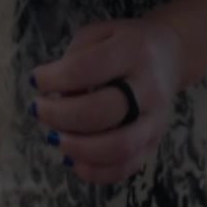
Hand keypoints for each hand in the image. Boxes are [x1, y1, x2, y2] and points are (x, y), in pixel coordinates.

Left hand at [29, 17, 184, 184]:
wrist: (170, 54)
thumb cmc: (122, 43)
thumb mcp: (97, 35)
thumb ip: (74, 60)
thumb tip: (56, 99)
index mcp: (133, 51)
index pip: (87, 69)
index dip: (54, 79)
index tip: (36, 80)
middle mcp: (150, 86)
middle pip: (103, 111)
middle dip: (61, 115)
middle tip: (39, 110)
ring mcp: (156, 118)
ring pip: (119, 146)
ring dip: (78, 148)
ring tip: (55, 138)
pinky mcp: (155, 142)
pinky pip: (126, 167)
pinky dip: (96, 171)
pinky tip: (73, 159)